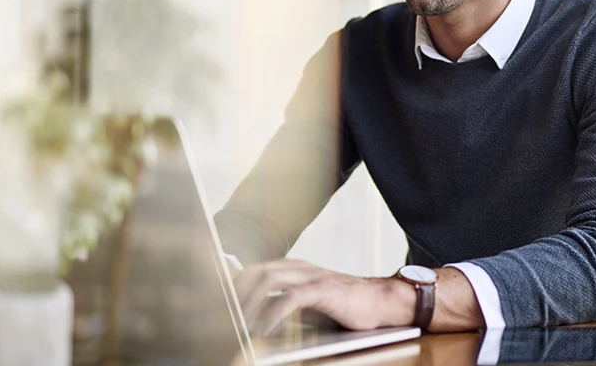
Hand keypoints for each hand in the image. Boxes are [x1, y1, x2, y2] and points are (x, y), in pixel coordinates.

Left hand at [233, 259, 414, 334]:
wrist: (381, 302)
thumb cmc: (343, 307)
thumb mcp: (306, 305)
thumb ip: (280, 305)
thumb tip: (250, 318)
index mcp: (292, 269)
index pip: (252, 270)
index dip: (231, 283)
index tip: (213, 301)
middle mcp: (298, 268)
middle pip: (254, 272)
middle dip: (234, 294)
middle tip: (222, 317)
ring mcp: (311, 276)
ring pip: (268, 280)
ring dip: (249, 303)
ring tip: (239, 324)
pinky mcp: (323, 290)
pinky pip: (290, 298)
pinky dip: (272, 313)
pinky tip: (264, 328)